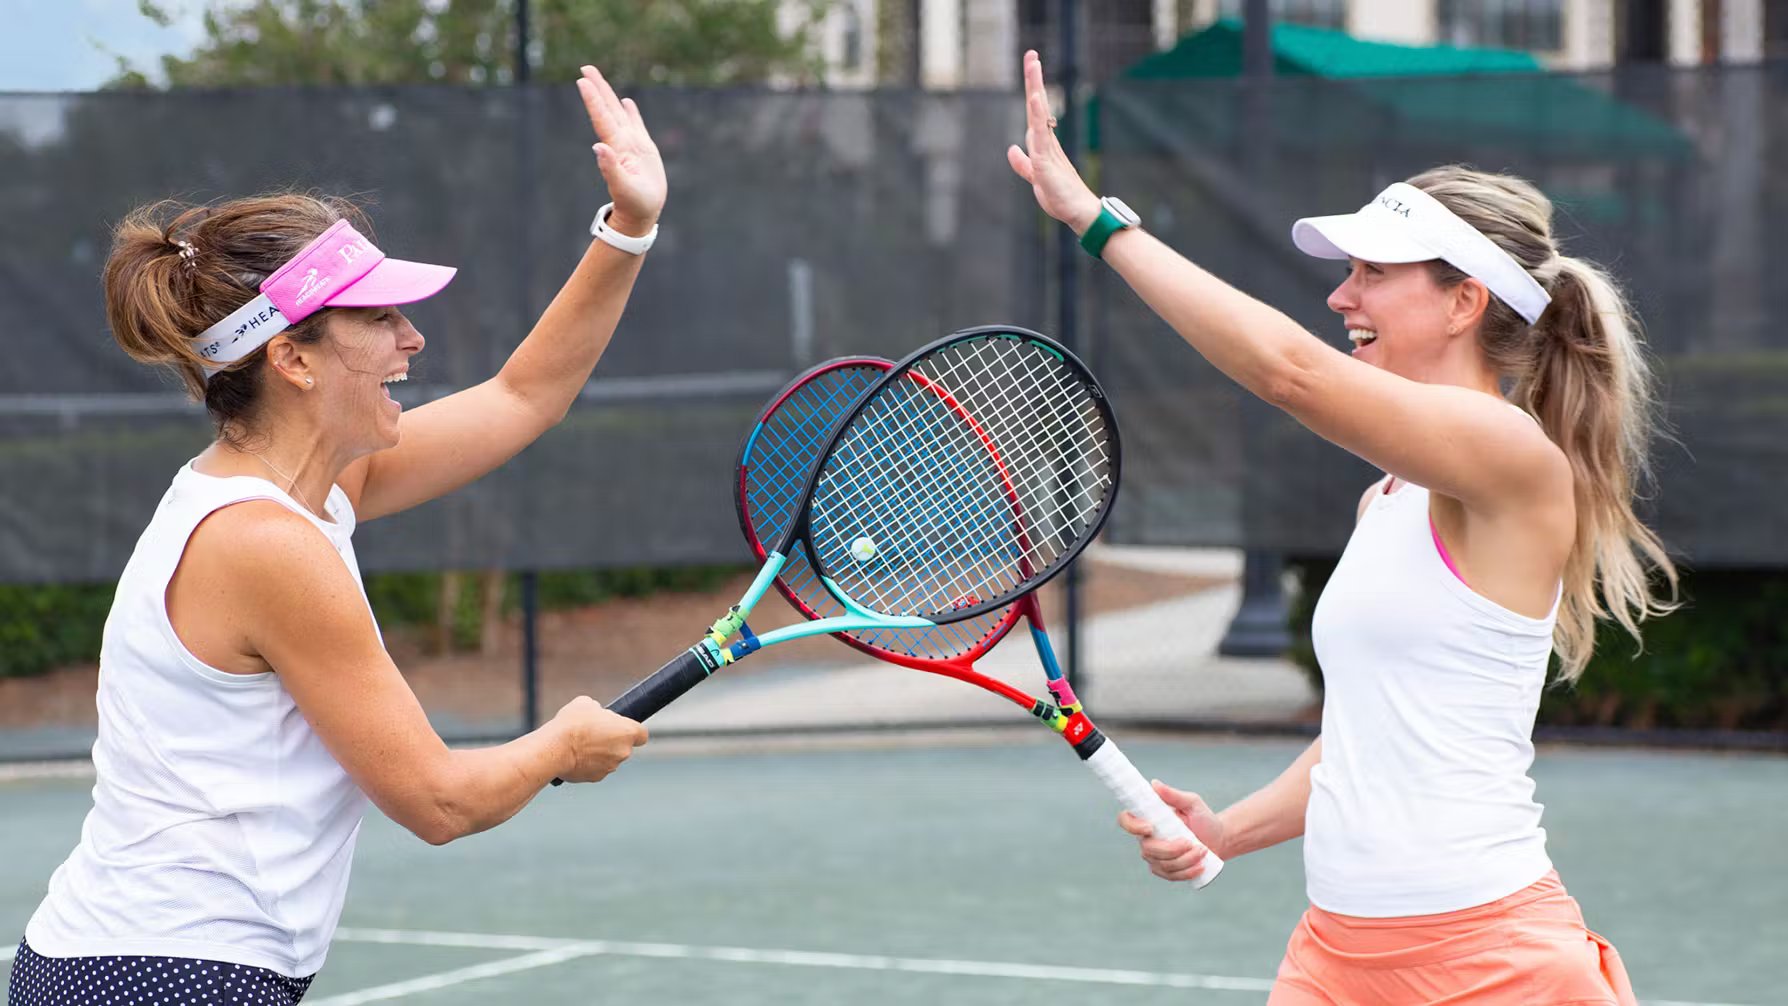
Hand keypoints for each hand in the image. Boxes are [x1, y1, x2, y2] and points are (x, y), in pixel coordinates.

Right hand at [553, 696, 648, 783]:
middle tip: (593, 732)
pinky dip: (588, 764)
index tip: (620, 728)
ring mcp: (611, 767)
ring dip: (599, 752)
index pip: (642, 734)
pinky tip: (574, 755)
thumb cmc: (572, 723)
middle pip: (623, 746)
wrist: (555, 748)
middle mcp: (624, 752)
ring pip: (609, 758)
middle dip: (611, 741)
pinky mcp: (596, 778)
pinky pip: (596, 769)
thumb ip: (599, 710)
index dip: (632, 730)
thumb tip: (597, 714)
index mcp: (627, 732)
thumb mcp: (586, 704)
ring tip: (580, 743)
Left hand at [577, 65, 666, 234]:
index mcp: (616, 148)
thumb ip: (610, 168)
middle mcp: (620, 142)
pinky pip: (636, 125)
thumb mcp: (623, 188)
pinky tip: (626, 102)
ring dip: (609, 95)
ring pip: (619, 113)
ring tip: (599, 78)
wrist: (641, 214)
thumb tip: (598, 147)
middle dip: (597, 88)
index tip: (583, 81)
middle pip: (607, 109)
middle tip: (586, 68)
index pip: (602, 118)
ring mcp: (631, 144)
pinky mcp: (643, 149)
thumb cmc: (633, 204)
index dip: (593, 100)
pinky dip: (631, 112)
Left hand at [1007, 49, 1100, 234]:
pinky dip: (1038, 116)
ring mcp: (1047, 149)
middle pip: (1037, 105)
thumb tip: (1012, 148)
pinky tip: (1037, 98)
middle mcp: (1046, 141)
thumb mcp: (1035, 177)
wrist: (1078, 213)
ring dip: (1036, 88)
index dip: (1032, 90)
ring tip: (1034, 65)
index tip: (1032, 68)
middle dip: (1034, 80)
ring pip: (1038, 113)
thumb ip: (1023, 163)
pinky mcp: (1046, 161)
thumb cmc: (1061, 196)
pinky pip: (1040, 135)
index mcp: (1043, 143)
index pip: (1034, 112)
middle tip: (1032, 55)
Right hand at [1118, 780, 1227, 882]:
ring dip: (1185, 860)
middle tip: (1192, 843)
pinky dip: (1187, 872)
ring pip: (1162, 864)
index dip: (1132, 826)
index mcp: (1148, 818)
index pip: (1126, 820)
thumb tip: (1154, 784)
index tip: (1150, 827)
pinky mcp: (1164, 871)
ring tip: (1203, 851)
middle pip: (1147, 849)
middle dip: (1172, 849)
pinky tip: (1200, 865)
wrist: (1219, 839)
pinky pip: (1171, 876)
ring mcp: (1154, 857)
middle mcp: (1146, 838)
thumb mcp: (1192, 803)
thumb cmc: (1203, 819)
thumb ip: (1174, 795)